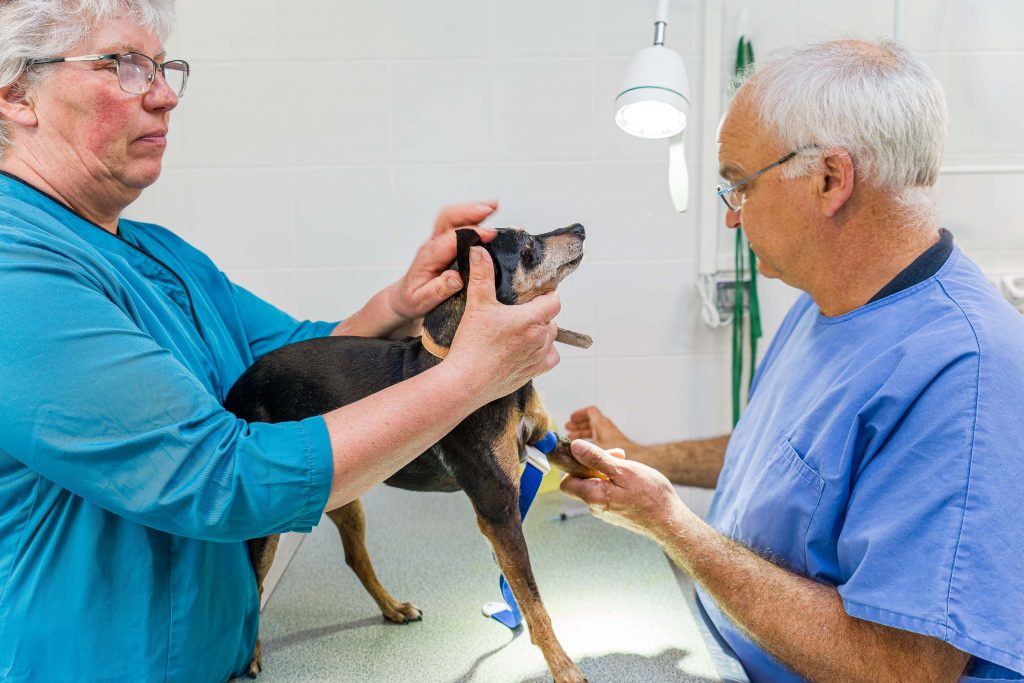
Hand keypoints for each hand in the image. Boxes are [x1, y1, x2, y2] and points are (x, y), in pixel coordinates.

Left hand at [387, 201, 498, 321]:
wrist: (403, 296)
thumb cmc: (412, 299)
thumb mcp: (422, 301)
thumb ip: (439, 290)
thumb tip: (456, 278)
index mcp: (429, 257)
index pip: (450, 240)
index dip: (470, 234)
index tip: (489, 234)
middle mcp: (433, 245)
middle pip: (448, 219)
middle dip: (470, 211)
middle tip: (490, 208)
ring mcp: (438, 241)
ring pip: (452, 217)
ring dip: (472, 209)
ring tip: (493, 206)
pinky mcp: (444, 242)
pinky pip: (456, 223)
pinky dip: (471, 216)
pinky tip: (485, 214)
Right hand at [444, 245, 559, 403]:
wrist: (466, 382)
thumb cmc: (472, 345)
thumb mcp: (477, 304)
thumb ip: (481, 275)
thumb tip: (479, 249)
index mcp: (532, 319)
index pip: (554, 300)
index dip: (546, 294)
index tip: (535, 292)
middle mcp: (541, 338)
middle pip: (551, 318)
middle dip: (540, 312)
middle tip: (521, 309)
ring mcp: (539, 357)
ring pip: (551, 338)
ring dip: (541, 331)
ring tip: (522, 328)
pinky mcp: (533, 373)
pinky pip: (550, 358)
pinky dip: (544, 352)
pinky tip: (529, 349)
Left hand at [560, 439, 689, 541]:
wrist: (670, 521)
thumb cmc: (650, 496)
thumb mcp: (623, 470)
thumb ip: (596, 459)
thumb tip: (575, 447)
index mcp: (593, 497)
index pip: (566, 482)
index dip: (574, 465)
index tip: (590, 453)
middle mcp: (595, 507)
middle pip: (583, 481)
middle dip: (596, 464)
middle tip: (617, 455)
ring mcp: (606, 512)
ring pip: (597, 485)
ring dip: (608, 471)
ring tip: (627, 465)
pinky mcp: (616, 513)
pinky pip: (607, 493)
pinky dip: (615, 482)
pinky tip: (631, 478)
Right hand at [564, 406, 638, 451]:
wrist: (640, 457)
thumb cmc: (622, 451)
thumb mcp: (599, 449)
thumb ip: (585, 448)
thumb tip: (572, 447)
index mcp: (602, 423)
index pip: (590, 411)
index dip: (579, 414)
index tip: (570, 419)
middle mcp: (606, 427)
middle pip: (591, 420)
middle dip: (579, 424)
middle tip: (569, 430)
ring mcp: (610, 435)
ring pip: (595, 430)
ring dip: (584, 433)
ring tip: (574, 439)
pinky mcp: (613, 444)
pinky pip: (599, 438)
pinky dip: (590, 441)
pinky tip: (585, 450)